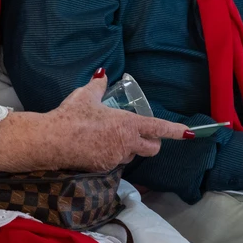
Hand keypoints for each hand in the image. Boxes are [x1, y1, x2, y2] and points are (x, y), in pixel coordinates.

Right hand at [42, 73, 189, 170]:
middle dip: (151, 142)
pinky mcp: (103, 168)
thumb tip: (101, 74)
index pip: (158, 127)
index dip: (176, 130)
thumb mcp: (85, 96)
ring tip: (106, 137)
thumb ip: (98, 86)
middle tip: (139, 134)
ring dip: (127, 148)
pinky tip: (93, 146)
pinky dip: (110, 154)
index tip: (189, 133)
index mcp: (128, 124)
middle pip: (152, 148)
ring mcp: (116, 158)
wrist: (53, 140)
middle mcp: (127, 143)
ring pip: (130, 155)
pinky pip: (113, 161)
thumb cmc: (72, 115)